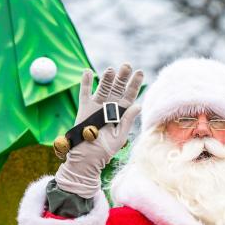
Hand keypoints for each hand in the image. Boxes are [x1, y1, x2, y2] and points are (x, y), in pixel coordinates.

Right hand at [55, 64, 142, 197]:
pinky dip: (86, 83)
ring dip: (107, 78)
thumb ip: (128, 120)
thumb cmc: (105, 151)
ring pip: (103, 88)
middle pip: (117, 88)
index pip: (129, 95)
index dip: (134, 84)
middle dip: (122, 77)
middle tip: (126, 65)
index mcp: (121, 114)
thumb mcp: (120, 137)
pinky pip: (85, 93)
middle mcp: (109, 107)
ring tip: (111, 69)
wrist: (86, 159)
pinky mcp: (84, 109)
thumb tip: (138, 105)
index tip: (140, 72)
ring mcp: (96, 107)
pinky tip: (88, 71)